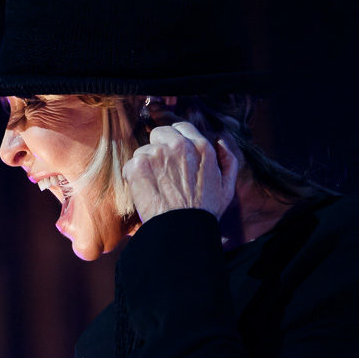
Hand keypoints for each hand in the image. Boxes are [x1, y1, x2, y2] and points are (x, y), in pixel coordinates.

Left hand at [122, 120, 237, 222]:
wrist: (182, 230)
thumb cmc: (204, 212)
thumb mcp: (226, 186)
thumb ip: (227, 160)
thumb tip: (220, 141)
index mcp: (201, 147)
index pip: (181, 127)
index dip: (176, 139)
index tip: (173, 154)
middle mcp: (179, 145)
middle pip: (159, 133)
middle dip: (159, 148)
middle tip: (162, 170)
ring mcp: (156, 154)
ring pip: (144, 150)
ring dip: (146, 164)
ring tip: (155, 186)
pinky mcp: (138, 165)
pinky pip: (131, 164)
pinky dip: (133, 177)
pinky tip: (145, 191)